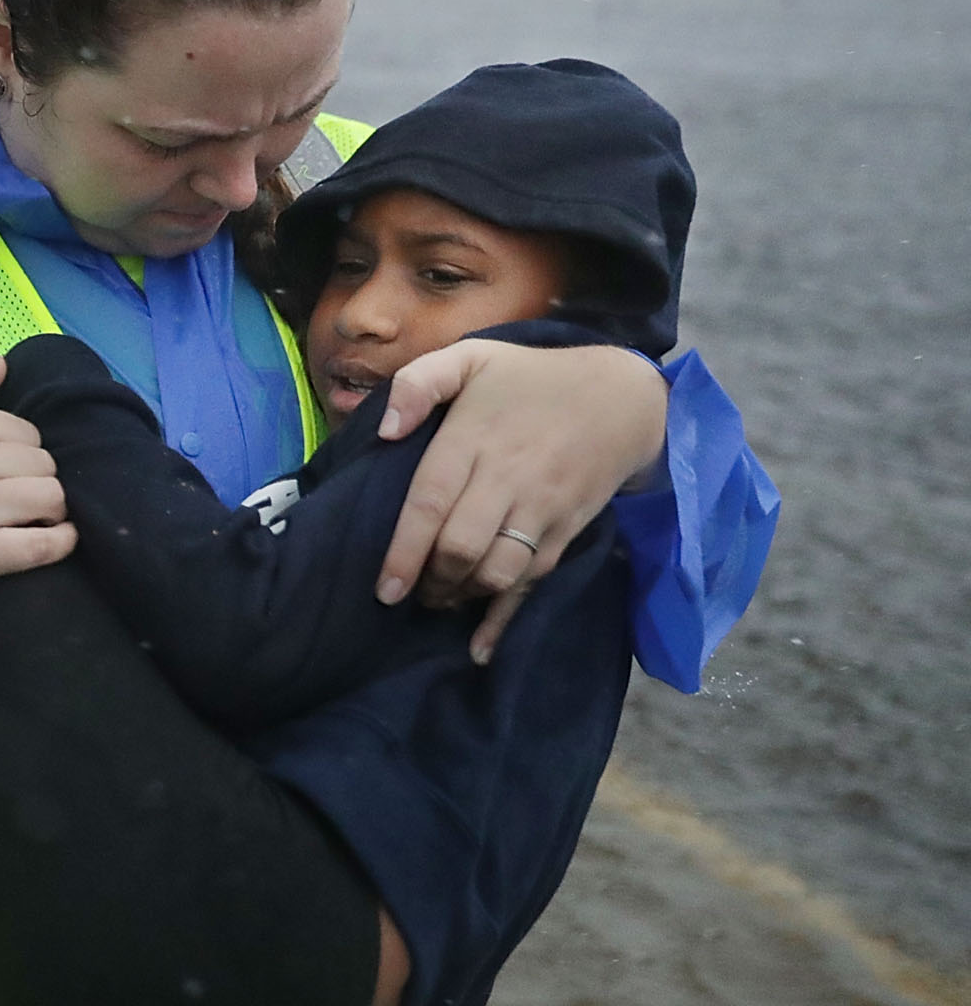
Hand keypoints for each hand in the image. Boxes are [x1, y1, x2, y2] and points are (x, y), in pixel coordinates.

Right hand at [0, 358, 74, 622]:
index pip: (26, 432)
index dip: (23, 454)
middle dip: (39, 481)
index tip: (9, 474)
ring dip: (52, 512)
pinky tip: (57, 542)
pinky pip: (39, 547)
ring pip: (51, 500)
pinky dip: (59, 544)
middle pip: (44, 465)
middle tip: (19, 501)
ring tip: (34, 521)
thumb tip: (2, 365)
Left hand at [374, 339, 667, 632]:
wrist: (623, 397)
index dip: (404, 551)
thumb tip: (387, 429)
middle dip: (429, 580)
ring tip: (438, 599)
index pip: (430, 503)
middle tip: (407, 592)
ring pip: (498, 571)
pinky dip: (505, 619)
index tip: (383, 589)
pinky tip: (480, 648)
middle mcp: (508, 478)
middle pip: (462, 547)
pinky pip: (534, 582)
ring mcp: (542, 508)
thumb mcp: (471, 357)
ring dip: (462, 597)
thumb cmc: (529, 378)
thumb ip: (418, 382)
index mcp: (474, 439)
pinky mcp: (567, 529)